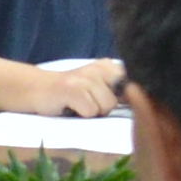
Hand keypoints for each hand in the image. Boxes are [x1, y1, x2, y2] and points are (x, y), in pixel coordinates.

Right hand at [0, 56, 126, 113]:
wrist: (36, 89)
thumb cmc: (70, 95)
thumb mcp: (96, 88)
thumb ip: (117, 92)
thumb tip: (144, 103)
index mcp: (108, 66)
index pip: (131, 85)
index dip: (125, 100)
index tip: (113, 102)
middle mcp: (98, 67)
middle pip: (116, 101)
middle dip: (102, 108)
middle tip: (86, 103)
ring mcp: (85, 77)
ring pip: (104, 107)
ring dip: (90, 112)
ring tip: (77, 105)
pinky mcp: (72, 88)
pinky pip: (90, 111)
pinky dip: (80, 114)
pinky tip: (69, 107)